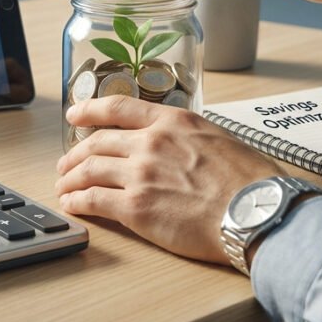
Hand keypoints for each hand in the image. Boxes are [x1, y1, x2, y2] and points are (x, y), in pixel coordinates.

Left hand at [56, 95, 280, 264]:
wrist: (258, 213)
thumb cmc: (254, 183)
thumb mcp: (222, 140)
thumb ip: (192, 138)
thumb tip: (185, 145)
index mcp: (173, 122)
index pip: (118, 108)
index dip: (89, 110)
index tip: (74, 115)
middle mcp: (151, 142)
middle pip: (97, 143)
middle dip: (75, 154)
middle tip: (66, 164)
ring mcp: (140, 174)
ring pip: (89, 170)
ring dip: (70, 178)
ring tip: (63, 186)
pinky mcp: (136, 207)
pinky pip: (93, 200)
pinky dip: (77, 201)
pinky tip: (72, 205)